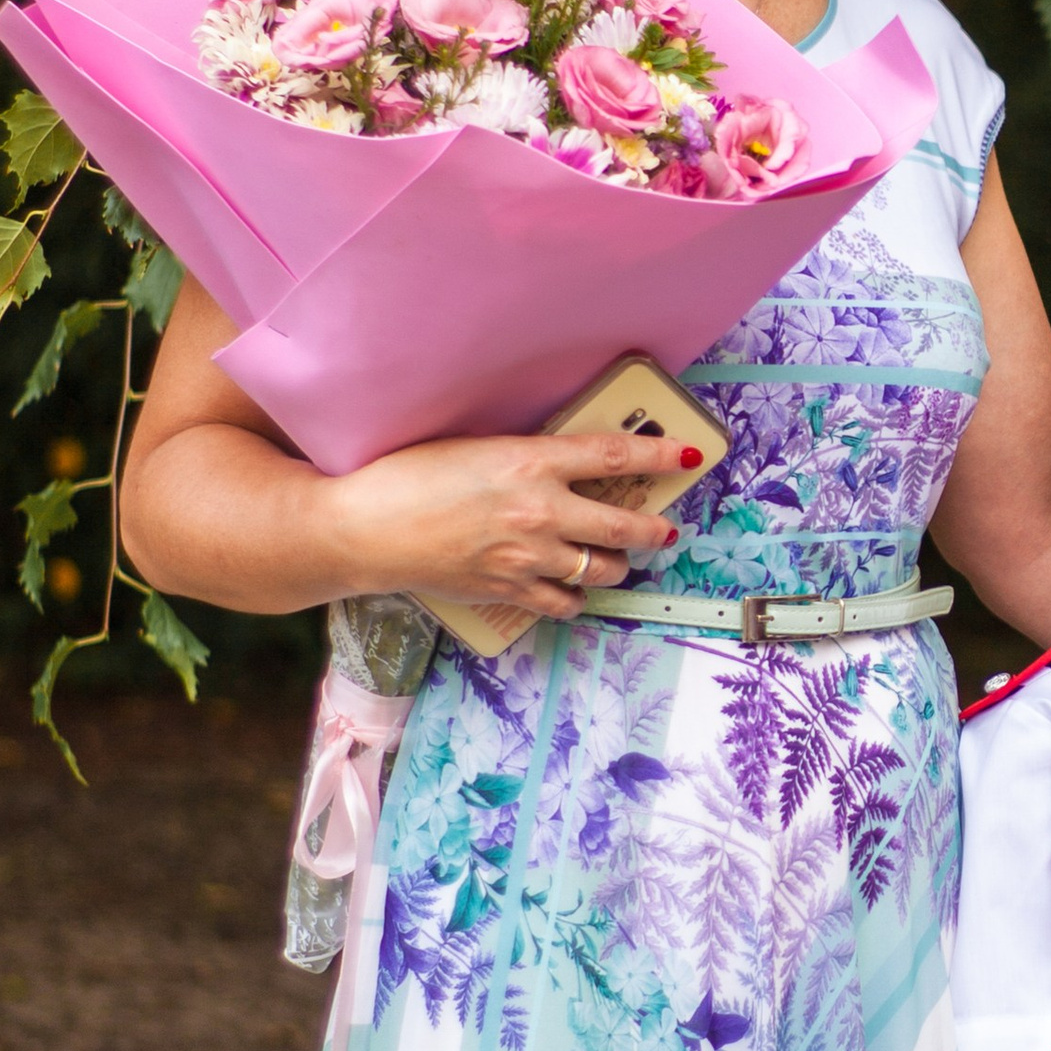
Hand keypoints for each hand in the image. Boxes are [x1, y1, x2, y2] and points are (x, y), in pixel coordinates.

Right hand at [331, 429, 694, 625]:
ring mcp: (528, 557)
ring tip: (612, 559)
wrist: (364, 529)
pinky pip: (566, 604)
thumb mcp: (476, 447)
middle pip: (626, 525)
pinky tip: (571, 590)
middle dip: (652, 528)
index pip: (616, 454)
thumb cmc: (407, 477)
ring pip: (604, 570)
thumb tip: (563, 465)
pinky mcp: (510, 591)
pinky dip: (575, 599)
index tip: (686, 456)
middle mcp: (541, 511)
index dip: (659, 454)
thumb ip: (526, 456)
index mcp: (532, 462)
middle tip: (661, 528)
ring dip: (616, 565)